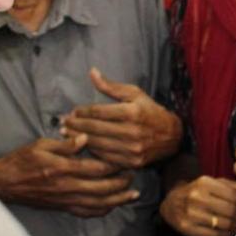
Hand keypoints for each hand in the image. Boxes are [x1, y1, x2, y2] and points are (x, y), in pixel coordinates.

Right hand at [0, 136, 136, 217]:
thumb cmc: (22, 160)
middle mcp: (67, 187)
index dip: (114, 164)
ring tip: (133, 194)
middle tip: (134, 174)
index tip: (126, 158)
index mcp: (62, 169)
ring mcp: (65, 200)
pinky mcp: (63, 208)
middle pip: (102, 188)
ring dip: (118, 200)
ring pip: (98, 204)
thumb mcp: (41, 145)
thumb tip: (86, 138)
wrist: (4, 183)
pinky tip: (113, 206)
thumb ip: (65, 144)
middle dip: (121, 183)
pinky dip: (102, 211)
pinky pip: (87, 213)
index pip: (96, 168)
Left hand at [62, 68, 181, 167]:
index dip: (82, 112)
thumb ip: (110, 86)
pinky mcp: (132, 162)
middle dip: (76, 125)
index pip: (98, 112)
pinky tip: (84, 146)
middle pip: (95, 128)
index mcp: (131, 112)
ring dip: (79, 139)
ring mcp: (132, 149)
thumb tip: (92, 72)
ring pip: (98, 144)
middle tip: (63, 123)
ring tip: (67, 134)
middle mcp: (131, 131)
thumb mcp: (134, 94)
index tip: (72, 111)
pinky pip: (106, 158)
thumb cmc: (150, 111)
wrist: (172, 136)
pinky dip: (93, 151)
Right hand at [160, 176, 235, 235]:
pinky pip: (213, 235)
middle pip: (230, 210)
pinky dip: (226, 235)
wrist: (171, 203)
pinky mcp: (187, 228)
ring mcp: (190, 214)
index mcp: (204, 182)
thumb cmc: (198, 191)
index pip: (234, 195)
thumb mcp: (214, 183)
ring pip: (224, 224)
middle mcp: (196, 197)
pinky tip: (232, 232)